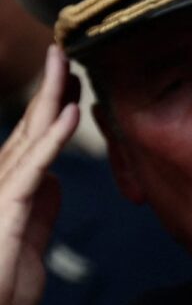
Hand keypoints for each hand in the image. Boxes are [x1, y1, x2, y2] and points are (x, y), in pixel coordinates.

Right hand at [0, 45, 78, 304]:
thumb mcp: (31, 251)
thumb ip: (41, 216)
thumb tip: (55, 183)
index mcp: (9, 195)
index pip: (32, 143)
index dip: (51, 111)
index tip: (72, 84)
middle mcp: (0, 186)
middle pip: (28, 128)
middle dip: (50, 90)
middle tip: (68, 53)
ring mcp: (0, 195)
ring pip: (29, 137)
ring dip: (51, 98)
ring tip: (69, 64)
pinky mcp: (5, 209)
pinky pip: (33, 166)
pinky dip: (52, 139)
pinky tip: (70, 114)